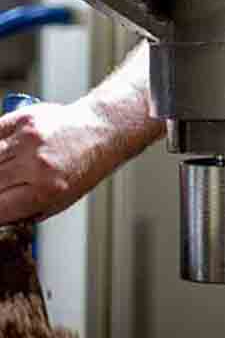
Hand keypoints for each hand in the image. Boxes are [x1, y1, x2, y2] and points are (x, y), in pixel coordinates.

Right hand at [0, 101, 111, 223]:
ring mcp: (28, 139)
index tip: (1, 207)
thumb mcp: (60, 201)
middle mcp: (37, 164)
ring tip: (9, 172)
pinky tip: (4, 153)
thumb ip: (25, 211)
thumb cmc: (82, 169)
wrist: (101, 133)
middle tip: (6, 187)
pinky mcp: (23, 119)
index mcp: (48, 190)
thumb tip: (0, 218)